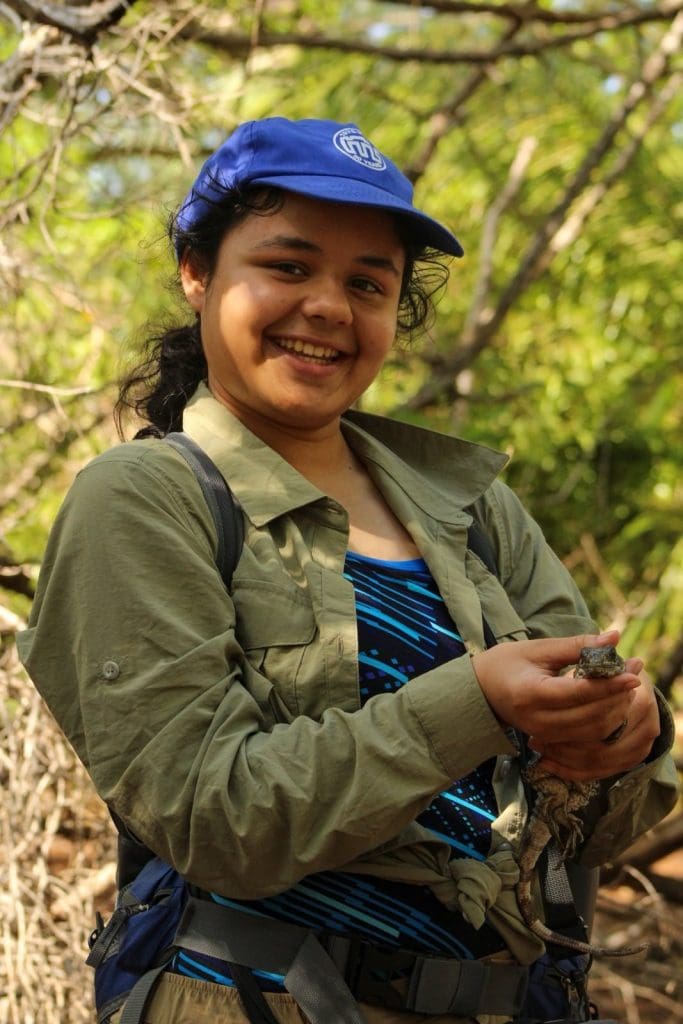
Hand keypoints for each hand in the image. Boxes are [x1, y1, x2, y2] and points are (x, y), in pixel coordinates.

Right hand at [471, 631, 658, 778]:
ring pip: (594, 731)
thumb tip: (613, 637)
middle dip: (617, 696)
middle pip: (592, 716)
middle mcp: (538, 721)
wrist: (479, 692)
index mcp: (531, 694)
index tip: (632, 672)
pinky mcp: (551, 741)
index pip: (579, 693)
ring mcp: (544, 735)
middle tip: (633, 672)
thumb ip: (575, 646)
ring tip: (623, 685)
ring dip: (615, 709)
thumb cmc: (505, 663)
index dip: (610, 684)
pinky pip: (587, 738)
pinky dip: (604, 720)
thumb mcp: (537, 649)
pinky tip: (610, 701)